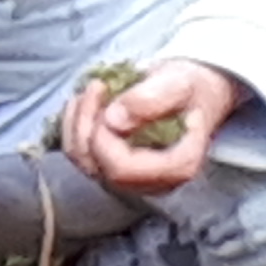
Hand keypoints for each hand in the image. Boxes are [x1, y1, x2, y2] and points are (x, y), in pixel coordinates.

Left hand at [62, 56, 243, 195]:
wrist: (192, 92)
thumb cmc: (190, 88)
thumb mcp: (178, 83)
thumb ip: (151, 99)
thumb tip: (113, 120)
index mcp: (177, 166)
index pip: (124, 169)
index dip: (104, 140)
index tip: (108, 101)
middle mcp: (153, 181)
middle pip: (100, 167)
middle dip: (87, 124)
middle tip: (98, 86)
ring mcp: (131, 177)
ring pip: (83, 160)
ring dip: (77, 121)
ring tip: (94, 89)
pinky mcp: (114, 167)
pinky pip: (79, 153)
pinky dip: (73, 124)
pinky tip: (86, 100)